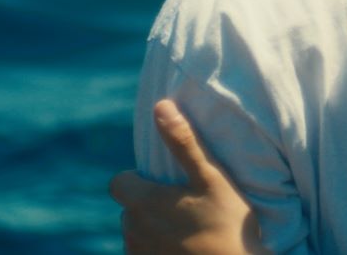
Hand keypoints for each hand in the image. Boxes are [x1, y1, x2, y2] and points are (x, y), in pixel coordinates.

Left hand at [109, 99, 267, 254]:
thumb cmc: (228, 225)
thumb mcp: (211, 178)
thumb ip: (183, 142)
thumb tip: (161, 105)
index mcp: (142, 202)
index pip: (118, 183)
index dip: (138, 180)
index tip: (165, 184)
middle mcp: (132, 230)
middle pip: (130, 209)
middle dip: (148, 205)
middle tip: (184, 205)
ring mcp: (137, 254)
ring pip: (137, 234)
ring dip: (153, 229)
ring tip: (187, 230)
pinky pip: (144, 254)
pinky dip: (158, 250)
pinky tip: (185, 249)